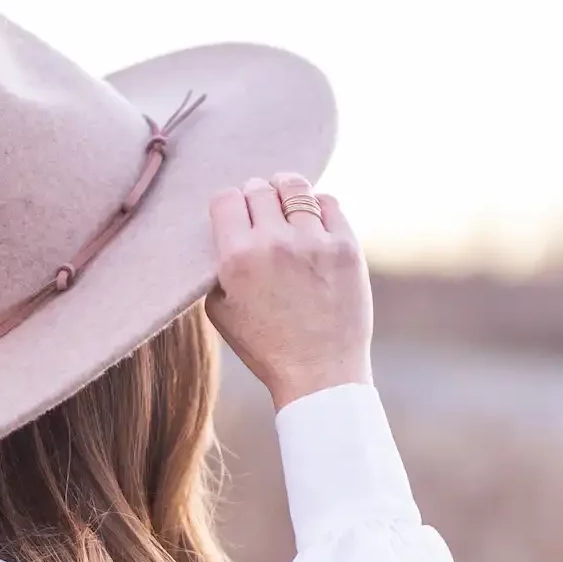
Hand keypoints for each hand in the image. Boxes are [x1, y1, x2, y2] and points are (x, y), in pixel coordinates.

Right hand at [206, 174, 372, 411]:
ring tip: (287, 204)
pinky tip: (314, 222)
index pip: (225, 198)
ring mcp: (314, 242)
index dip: (228, 205)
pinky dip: (319, 206)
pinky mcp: (346, 247)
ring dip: (287, 192)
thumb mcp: (220, 311)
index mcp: (237, 257)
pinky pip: (329, 203)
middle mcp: (274, 242)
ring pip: (295, 187)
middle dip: (256, 197)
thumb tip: (224, 233)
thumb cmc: (266, 347)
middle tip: (261, 213)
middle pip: (259, 188)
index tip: (235, 216)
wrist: (319, 374)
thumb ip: (216, 268)